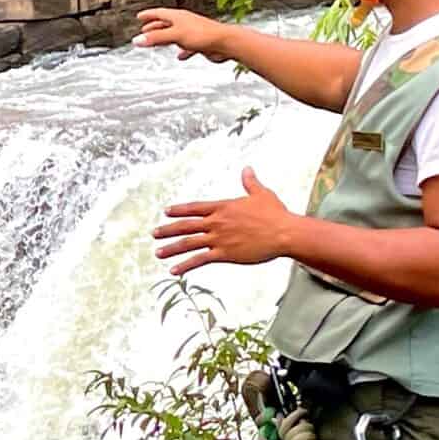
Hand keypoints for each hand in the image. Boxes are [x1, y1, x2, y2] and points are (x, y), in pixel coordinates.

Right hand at [135, 7, 230, 60]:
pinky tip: (180, 56)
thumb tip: (136, 40)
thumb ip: (155, 38)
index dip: (148, 15)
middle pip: (166, 23)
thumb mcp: (175, 36)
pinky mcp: (200, 43)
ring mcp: (193, 32)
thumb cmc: (202, 35)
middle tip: (144, 30)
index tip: (139, 16)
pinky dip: (181, 51)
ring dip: (165, 38)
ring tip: (157, 43)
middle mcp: (185, 22)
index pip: (159, 13)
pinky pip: (187, 47)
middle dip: (154, 27)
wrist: (225, 42)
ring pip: (175, 35)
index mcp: (178, 17)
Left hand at [155, 167, 297, 275]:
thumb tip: (247, 168)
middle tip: (154, 233)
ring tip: (157, 252)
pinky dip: (185, 265)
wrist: (284, 232)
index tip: (166, 211)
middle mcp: (217, 222)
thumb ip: (250, 182)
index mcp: (223, 207)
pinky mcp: (224, 254)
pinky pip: (200, 260)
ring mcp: (219, 238)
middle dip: (168, 229)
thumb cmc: (275, 213)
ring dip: (171, 248)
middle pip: (186, 225)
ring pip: (188, 243)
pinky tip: (173, 270)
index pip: (195, 208)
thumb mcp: (261, 194)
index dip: (179, 210)